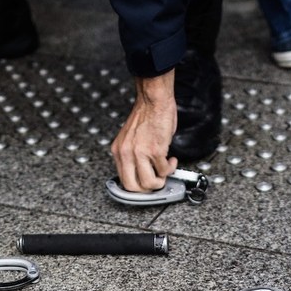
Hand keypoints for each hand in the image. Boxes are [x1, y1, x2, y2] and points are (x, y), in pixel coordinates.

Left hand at [111, 70, 178, 191]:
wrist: (153, 100)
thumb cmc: (146, 115)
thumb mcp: (130, 138)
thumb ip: (132, 155)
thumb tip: (142, 170)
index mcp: (118, 151)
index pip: (123, 180)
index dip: (137, 186)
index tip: (146, 184)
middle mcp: (126, 153)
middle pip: (133, 187)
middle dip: (148, 189)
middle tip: (156, 181)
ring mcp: (139, 153)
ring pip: (149, 183)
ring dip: (161, 180)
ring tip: (165, 170)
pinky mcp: (155, 150)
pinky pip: (164, 170)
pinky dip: (171, 168)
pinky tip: (171, 159)